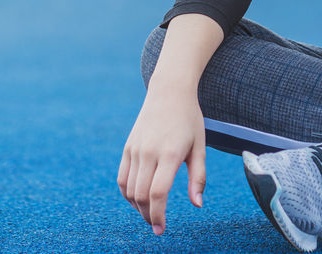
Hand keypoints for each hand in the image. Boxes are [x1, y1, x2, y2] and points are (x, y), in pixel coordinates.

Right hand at [117, 83, 206, 235]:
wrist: (169, 91)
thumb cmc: (189, 120)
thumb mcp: (200, 146)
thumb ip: (198, 177)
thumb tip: (197, 205)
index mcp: (170, 153)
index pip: (158, 193)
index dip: (158, 215)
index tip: (161, 229)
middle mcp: (149, 152)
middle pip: (141, 195)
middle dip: (148, 216)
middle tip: (157, 226)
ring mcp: (135, 149)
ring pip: (129, 189)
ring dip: (137, 207)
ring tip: (150, 214)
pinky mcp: (128, 147)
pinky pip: (122, 178)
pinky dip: (127, 194)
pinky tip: (138, 200)